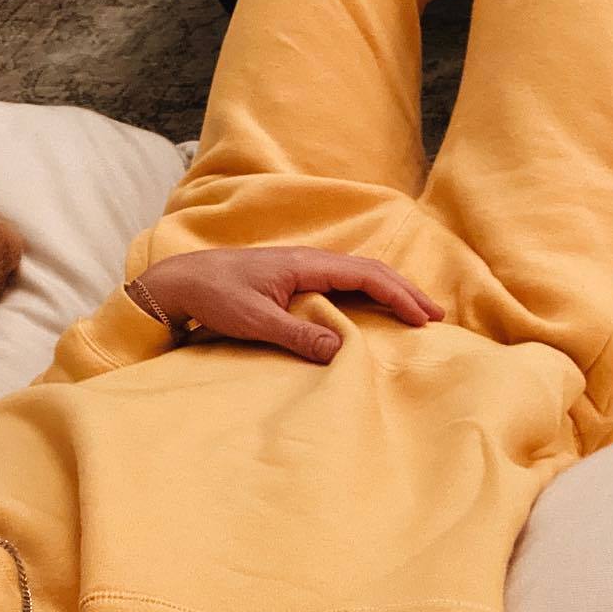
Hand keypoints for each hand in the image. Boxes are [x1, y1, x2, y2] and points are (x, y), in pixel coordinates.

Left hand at [132, 247, 444, 363]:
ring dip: (386, 292)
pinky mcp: (289, 281)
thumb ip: (298, 335)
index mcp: (304, 264)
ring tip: (413, 312)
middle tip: (434, 316)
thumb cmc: (213, 296)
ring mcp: (299, 269)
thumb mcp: (255, 321)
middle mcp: (306, 261)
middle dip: (403, 291)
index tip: (423, 316)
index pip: (364, 274)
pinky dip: (363, 295)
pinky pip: (338, 285)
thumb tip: (342, 349)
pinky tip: (371, 311)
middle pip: (367, 271)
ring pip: (355, 276)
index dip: (398, 294)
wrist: (178, 282)